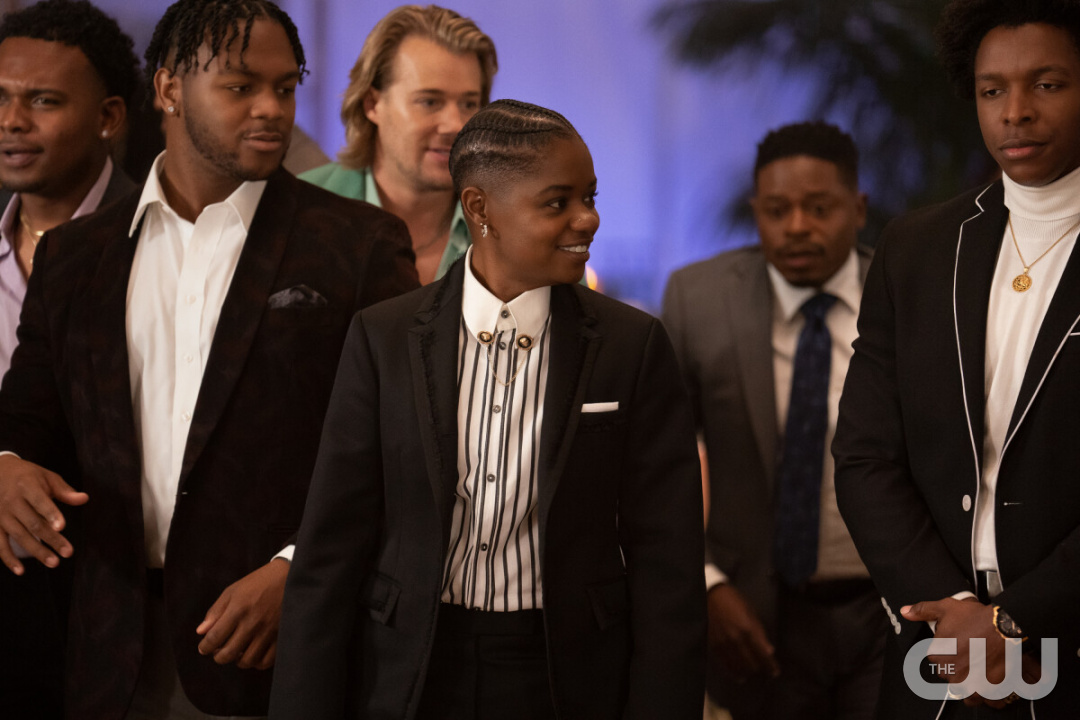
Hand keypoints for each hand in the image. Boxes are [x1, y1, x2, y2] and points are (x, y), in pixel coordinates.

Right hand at [0, 454, 87, 574]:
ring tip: (54, 562)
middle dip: (51, 539)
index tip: (62, 527)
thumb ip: (64, 491)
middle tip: (68, 553)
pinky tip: (21, 571)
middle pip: (33, 523)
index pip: (40, 502)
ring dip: (36, 551)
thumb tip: (85, 499)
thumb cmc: (25, 475)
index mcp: (26, 486)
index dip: (50, 514)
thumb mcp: (45, 476)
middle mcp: (12, 501)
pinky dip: (8, 559)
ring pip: (19, 536)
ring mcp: (1, 515)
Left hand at [196, 558, 289, 668]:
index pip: (214, 638)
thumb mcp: (233, 591)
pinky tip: (253, 654)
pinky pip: (266, 661)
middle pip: (228, 654)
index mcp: (238, 609)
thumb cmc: (259, 582)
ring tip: (237, 652)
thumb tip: (201, 632)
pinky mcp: (282, 636)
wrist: (291, 577)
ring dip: (237, 660)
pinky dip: (256, 662)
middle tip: (218, 652)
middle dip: (218, 657)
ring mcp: (268, 632)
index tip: (204, 648)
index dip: (205, 647)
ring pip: (247, 661)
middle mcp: (252, 623)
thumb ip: (216, 611)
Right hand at [707, 583, 779, 681]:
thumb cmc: (734, 601)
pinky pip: (724, 664)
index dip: (770, 666)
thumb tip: (769, 651)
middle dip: (759, 669)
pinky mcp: (713, 646)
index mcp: (748, 629)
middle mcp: (736, 640)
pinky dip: (732, 672)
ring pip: (738, 666)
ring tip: (752, 675)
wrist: (710, 595)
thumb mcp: (751, 612)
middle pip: (751, 663)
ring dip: (747, 672)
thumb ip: (760, 633)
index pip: (763, 654)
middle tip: (764, 672)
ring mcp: (724, 644)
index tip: (775, 672)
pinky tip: (738, 676)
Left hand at [902, 597, 1018, 707]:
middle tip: (970, 653)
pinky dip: (983, 694)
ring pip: (963, 688)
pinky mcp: (989, 690)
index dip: (947, 649)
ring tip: (977, 667)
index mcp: (938, 656)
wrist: (1005, 627)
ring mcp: (970, 684)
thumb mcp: (945, 608)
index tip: (956, 643)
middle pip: (950, 673)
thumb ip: (923, 611)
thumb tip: (906, 612)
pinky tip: (986, 683)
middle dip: (957, 665)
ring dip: (968, 681)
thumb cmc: (976, 618)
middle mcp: (952, 673)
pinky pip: (981, 700)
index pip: (936, 657)